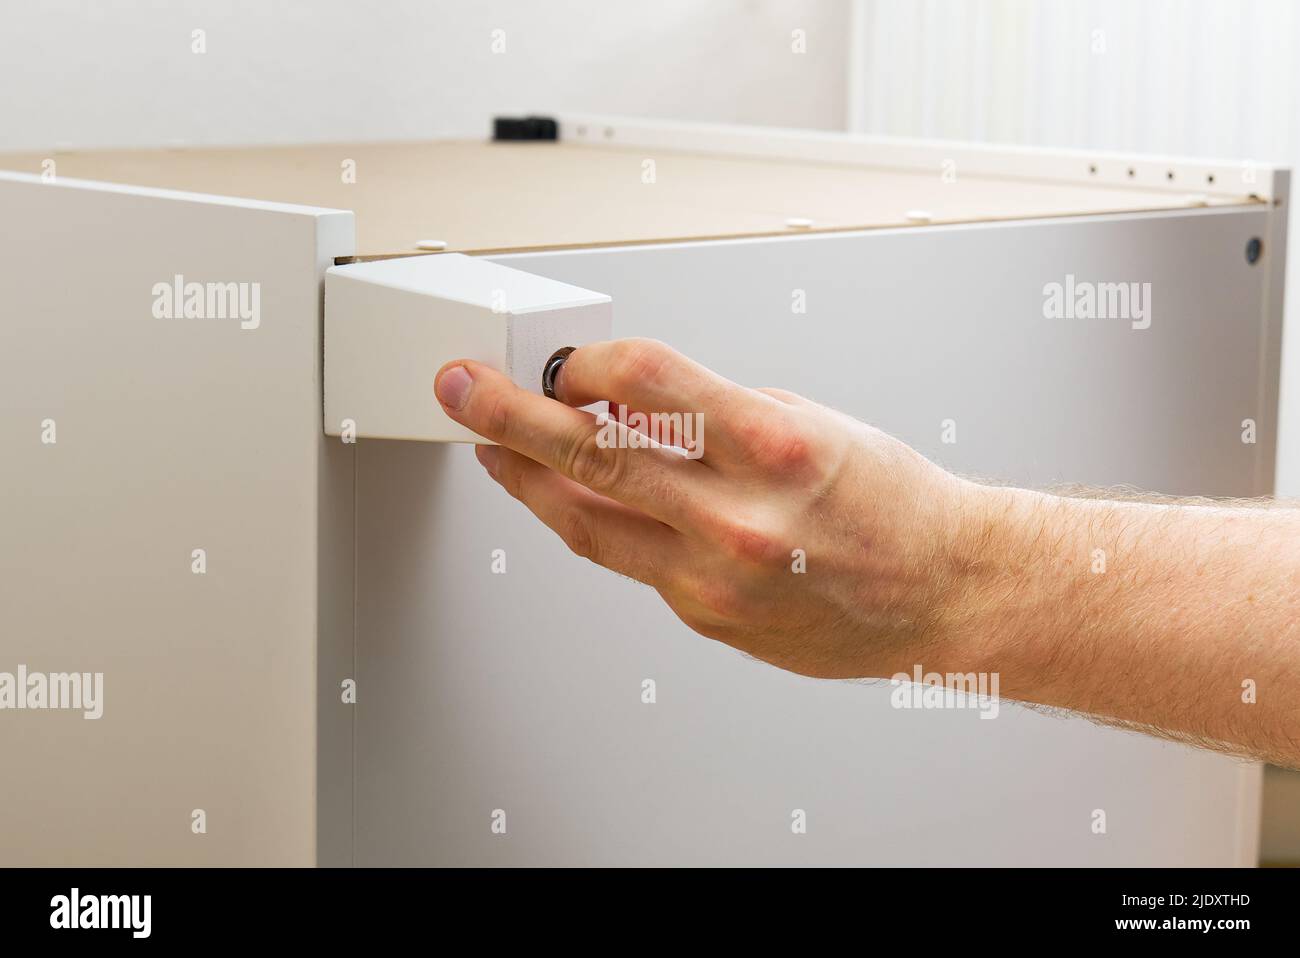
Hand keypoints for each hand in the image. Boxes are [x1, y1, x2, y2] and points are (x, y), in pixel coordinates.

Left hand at [434, 338, 993, 678]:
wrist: (942, 590)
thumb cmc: (889, 501)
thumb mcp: (805, 422)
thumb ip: (708, 416)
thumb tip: (627, 406)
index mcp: (772, 447)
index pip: (644, 381)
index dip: (585, 364)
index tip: (564, 363)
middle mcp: (738, 518)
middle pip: (591, 457)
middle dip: (510, 418)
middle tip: (462, 391)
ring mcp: (716, 579)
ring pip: (589, 525)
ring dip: (530, 483)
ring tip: (495, 451)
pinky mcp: (706, 618)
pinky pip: (635, 563)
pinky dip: (604, 525)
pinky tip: (587, 503)